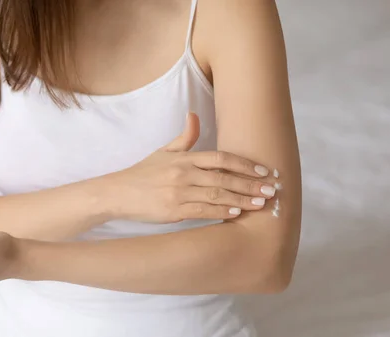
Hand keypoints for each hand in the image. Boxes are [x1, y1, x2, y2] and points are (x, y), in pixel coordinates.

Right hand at [102, 113, 275, 222]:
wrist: (117, 194)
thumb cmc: (142, 174)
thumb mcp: (163, 152)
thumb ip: (184, 137)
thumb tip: (194, 114)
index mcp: (183, 159)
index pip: (220, 158)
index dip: (244, 164)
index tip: (264, 170)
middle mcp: (183, 174)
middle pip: (224, 178)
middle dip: (251, 184)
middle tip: (272, 190)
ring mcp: (178, 193)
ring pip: (217, 196)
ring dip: (242, 199)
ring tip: (261, 203)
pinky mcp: (173, 211)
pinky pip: (202, 211)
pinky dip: (221, 212)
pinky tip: (237, 213)